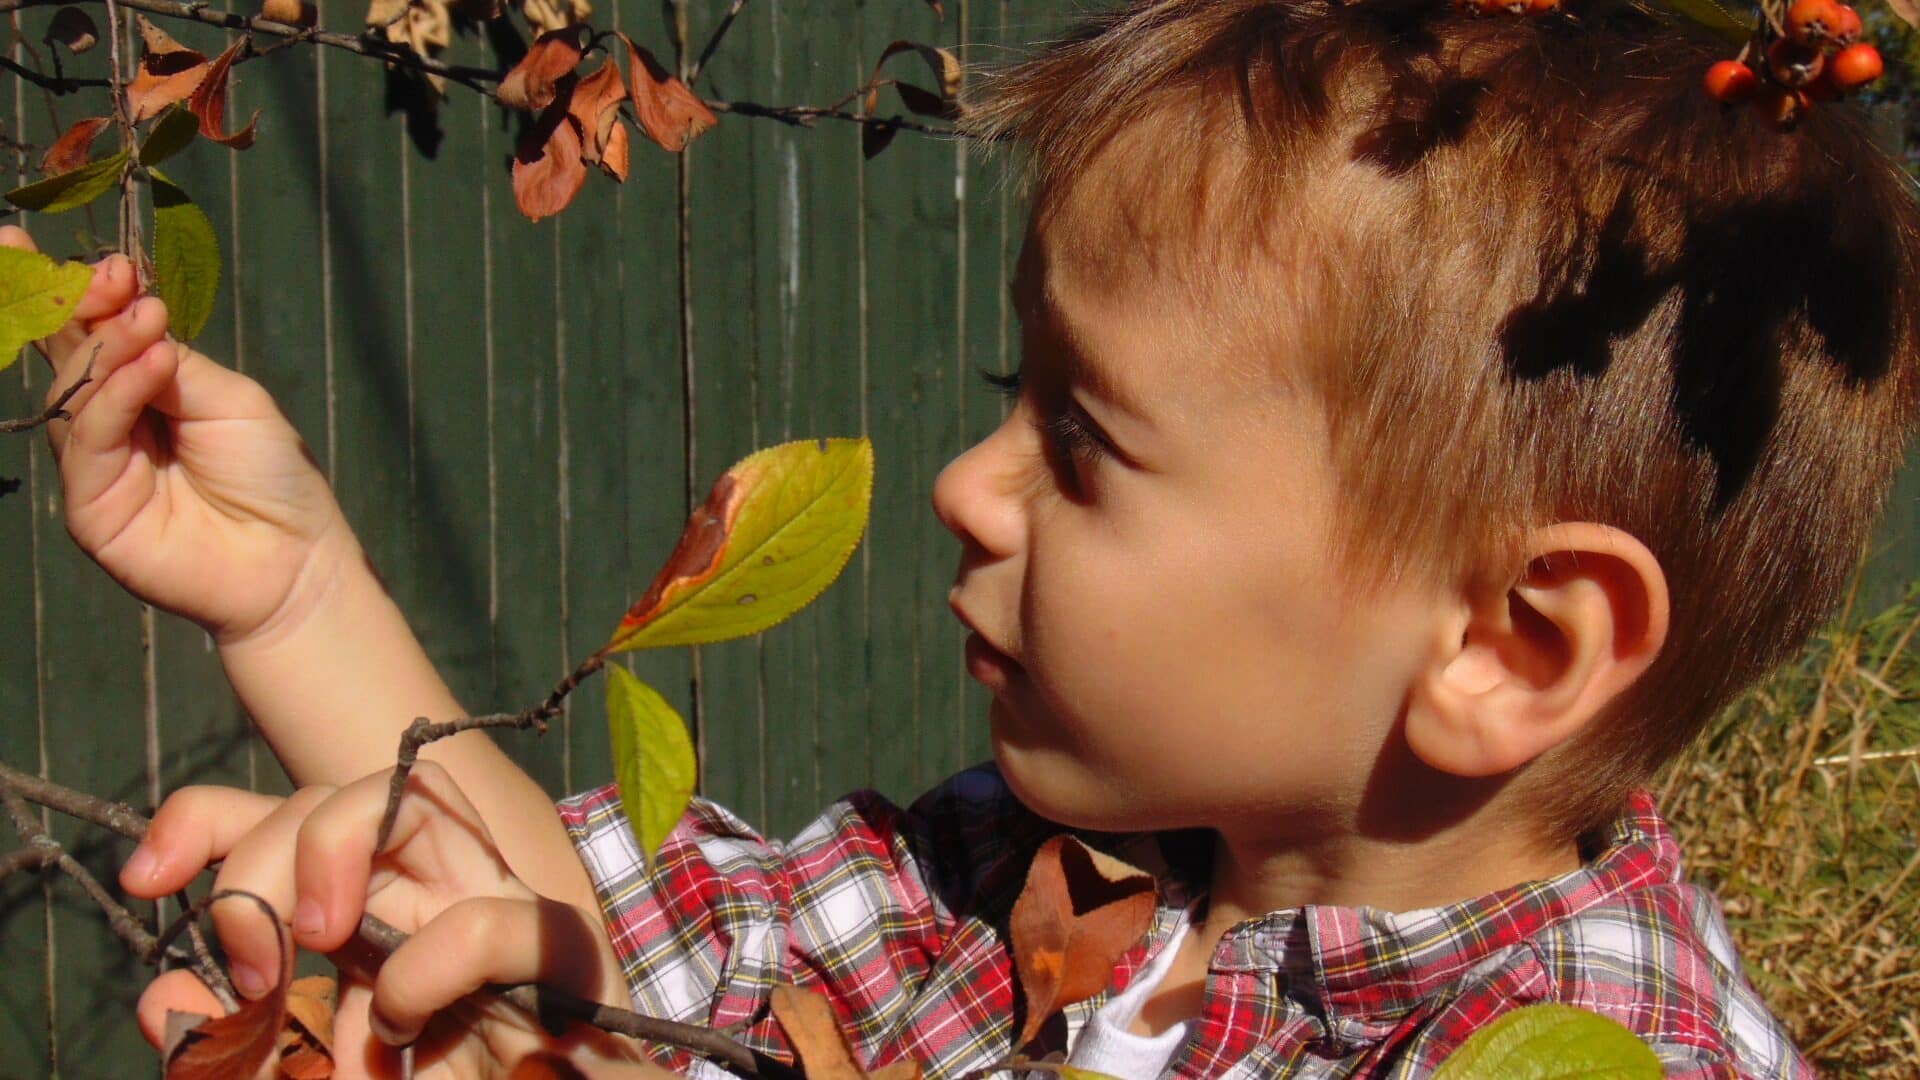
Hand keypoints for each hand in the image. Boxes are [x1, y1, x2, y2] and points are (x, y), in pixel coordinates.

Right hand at [0, 225, 356, 646]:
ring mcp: (95, 467)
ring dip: (106, 347)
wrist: (294, 558)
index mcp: (143, 394)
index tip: (109, 262)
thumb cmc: (272, 476)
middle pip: (70, 358)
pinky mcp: (90, 507)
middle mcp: (110, 427)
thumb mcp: (231, 399)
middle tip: (110, 276)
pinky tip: (147, 362)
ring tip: (146, 318)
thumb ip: (175, 362)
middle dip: (79, 310)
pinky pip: (88, 439)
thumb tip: (130, 314)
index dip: (88, 297)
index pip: (97, 337)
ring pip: (73, 393)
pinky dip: (115, 394)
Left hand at [121, 762, 669, 1078]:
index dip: (203, 822)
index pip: (280, 819)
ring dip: (337, 849)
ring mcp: (497, 909)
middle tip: (248, 959)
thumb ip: (229, 1049)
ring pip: (422, 797)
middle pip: (339, 790)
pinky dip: (424, 969)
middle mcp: (428, 895)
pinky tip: (401, 1026)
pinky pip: (489, 921)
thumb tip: (167, 990)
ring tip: (313, 936)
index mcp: (366, 918)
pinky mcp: (559, 958)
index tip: (144, 881)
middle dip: (263, 849)